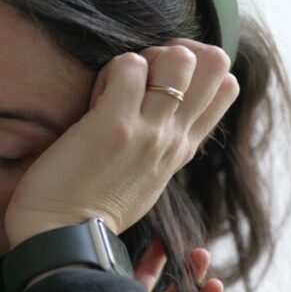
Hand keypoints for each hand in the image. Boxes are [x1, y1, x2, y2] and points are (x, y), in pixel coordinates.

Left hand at [4, 39, 238, 247]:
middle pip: (214, 62)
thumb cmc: (89, 209)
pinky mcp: (114, 125)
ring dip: (142, 57)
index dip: (196, 65)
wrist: (64, 240)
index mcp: (182, 150)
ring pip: (177, 58)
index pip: (225, 86)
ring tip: (115, 85)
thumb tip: (159, 113)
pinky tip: (94, 96)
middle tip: (138, 75)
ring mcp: (148, 132)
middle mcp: (173, 138)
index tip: (159, 79)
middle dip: (174, 51)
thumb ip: (159, 147)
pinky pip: (129, 66)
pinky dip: (111, 69)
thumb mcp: (143, 179)